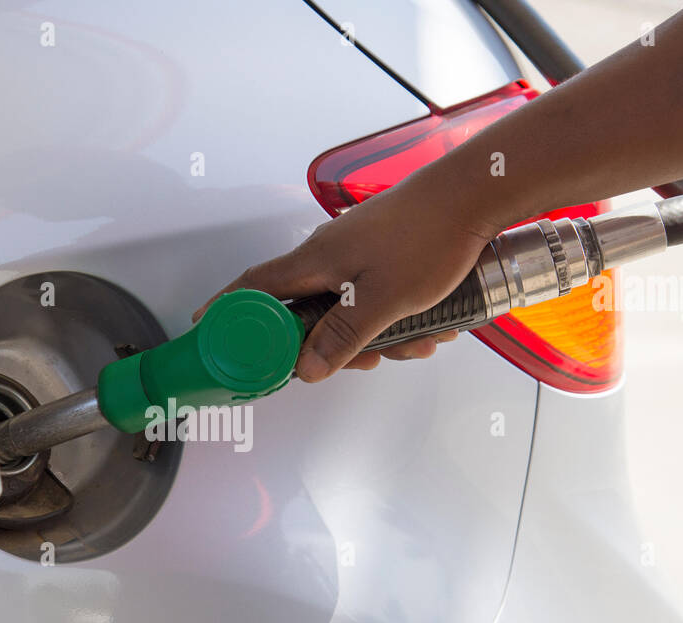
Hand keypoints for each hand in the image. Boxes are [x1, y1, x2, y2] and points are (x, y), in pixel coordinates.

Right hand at [193, 161, 501, 381]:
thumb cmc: (428, 234)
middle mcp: (329, 256)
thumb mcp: (383, 300)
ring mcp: (358, 254)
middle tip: (364, 361)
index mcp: (315, 261)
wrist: (475, 194)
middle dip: (335, 346)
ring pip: (351, 311)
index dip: (227, 310)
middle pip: (307, 313)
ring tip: (418, 341)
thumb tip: (306, 369)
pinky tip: (432, 325)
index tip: (207, 331)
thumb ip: (342, 337)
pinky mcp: (385, 255)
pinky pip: (379, 299)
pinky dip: (401, 318)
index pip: (254, 288)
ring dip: (382, 337)